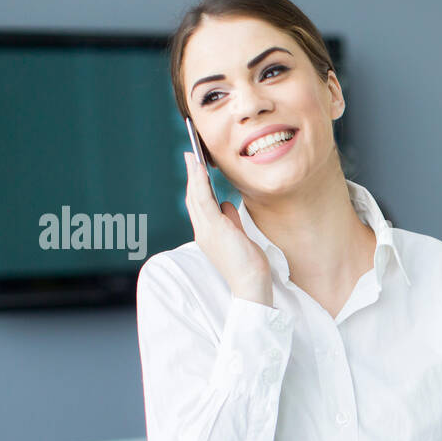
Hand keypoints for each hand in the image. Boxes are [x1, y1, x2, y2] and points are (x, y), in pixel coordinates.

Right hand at [184, 151, 272, 303]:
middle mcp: (202, 231)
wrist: (251, 284)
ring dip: (193, 174)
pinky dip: (200, 183)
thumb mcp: (239, 237)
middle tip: (190, 156)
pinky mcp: (215, 229)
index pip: (198, 205)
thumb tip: (227, 205)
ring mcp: (206, 230)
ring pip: (196, 196)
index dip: (195, 186)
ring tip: (193, 156)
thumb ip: (232, 221)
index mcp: (207, 234)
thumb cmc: (247, 265)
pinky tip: (200, 169)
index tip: (195, 170)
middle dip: (191, 176)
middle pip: (193, 198)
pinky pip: (204, 200)